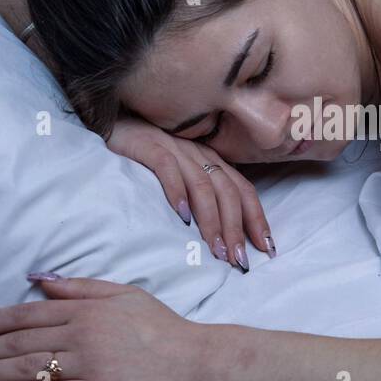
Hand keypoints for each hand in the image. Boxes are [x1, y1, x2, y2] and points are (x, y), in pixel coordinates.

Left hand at [0, 276, 208, 380]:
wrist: (196, 358)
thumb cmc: (161, 324)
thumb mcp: (123, 292)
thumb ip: (79, 286)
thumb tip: (38, 278)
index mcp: (84, 309)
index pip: (24, 315)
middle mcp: (80, 335)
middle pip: (16, 343)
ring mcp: (87, 366)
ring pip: (24, 368)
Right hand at [107, 112, 274, 270]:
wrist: (114, 121)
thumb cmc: (148, 153)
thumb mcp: (181, 172)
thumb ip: (200, 194)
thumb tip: (218, 234)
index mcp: (211, 160)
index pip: (243, 190)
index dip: (257, 219)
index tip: (266, 248)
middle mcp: (199, 154)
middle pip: (228, 192)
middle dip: (236, 229)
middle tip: (238, 259)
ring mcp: (175, 149)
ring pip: (203, 186)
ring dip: (212, 220)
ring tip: (215, 249)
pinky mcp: (150, 146)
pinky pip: (168, 169)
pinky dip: (178, 192)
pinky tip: (183, 217)